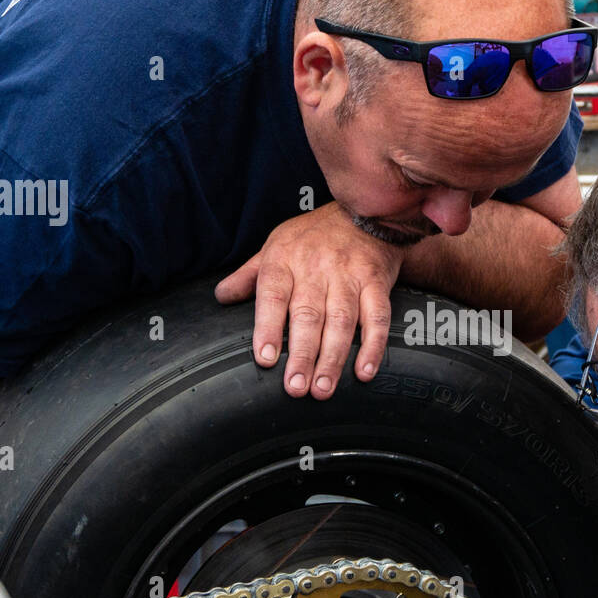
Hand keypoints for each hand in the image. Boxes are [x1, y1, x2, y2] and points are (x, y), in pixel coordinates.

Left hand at [215, 203, 403, 398]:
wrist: (366, 208)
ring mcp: (349, 275)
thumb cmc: (315, 234)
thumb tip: (221, 297)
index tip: (266, 358)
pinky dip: (372, 346)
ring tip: (323, 389)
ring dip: (332, 358)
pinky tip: (364, 371)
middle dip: (302, 355)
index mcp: (285, 258)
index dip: (268, 327)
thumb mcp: (276, 244)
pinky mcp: (377, 282)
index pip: (273, 295)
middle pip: (308, 315)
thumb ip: (249, 275)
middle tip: (296, 387)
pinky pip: (377, 317)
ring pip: (341, 321)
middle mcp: (316, 267)